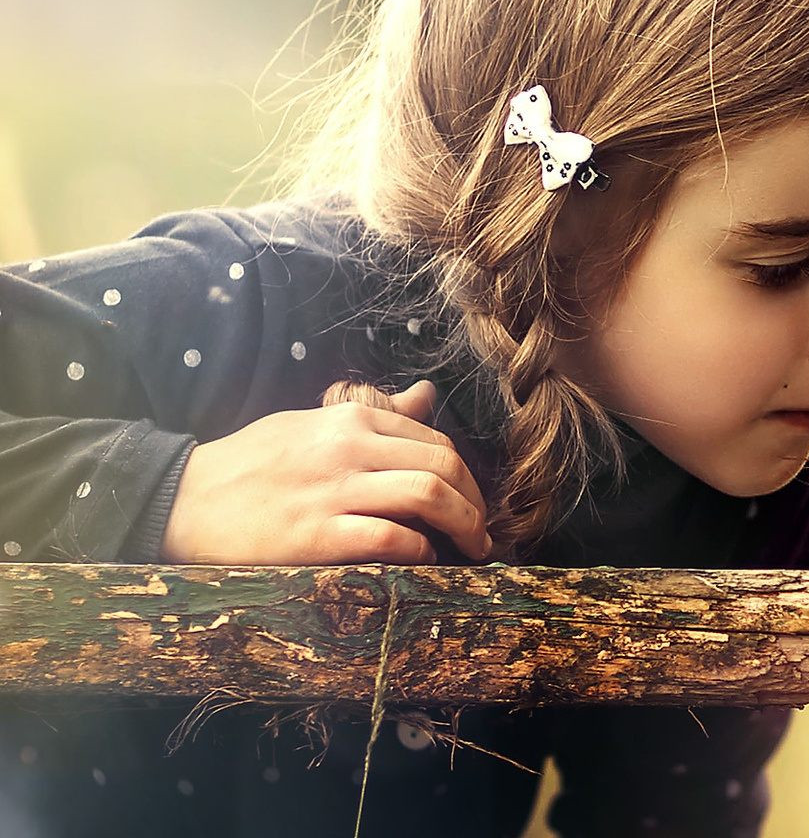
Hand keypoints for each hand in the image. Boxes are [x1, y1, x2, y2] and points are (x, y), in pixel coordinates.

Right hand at [161, 380, 492, 564]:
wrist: (178, 501)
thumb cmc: (249, 466)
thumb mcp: (311, 424)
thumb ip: (375, 415)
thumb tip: (426, 393)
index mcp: (349, 418)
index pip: (435, 441)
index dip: (466, 476)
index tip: (472, 502)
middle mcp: (347, 448)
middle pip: (444, 467)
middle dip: (476, 504)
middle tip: (482, 533)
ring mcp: (332, 491)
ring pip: (428, 498)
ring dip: (464, 527)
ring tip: (471, 551)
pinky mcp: (316, 536)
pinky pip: (392, 539)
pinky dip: (422, 552)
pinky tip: (425, 563)